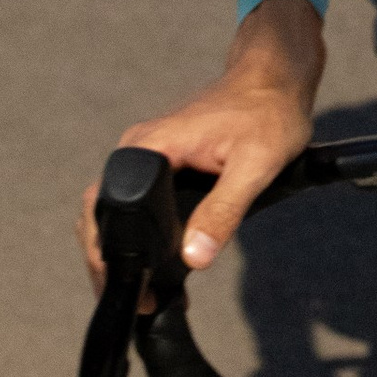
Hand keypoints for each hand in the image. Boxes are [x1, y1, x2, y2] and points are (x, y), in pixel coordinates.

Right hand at [77, 0, 322, 290]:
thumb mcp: (254, 166)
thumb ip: (223, 212)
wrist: (275, 75)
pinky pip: (138, 197)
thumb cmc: (268, 111)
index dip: (107, 254)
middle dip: (109, 260)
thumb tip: (194, 258)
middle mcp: (140, 146)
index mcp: (151, 146)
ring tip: (147, 291)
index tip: (131, 290)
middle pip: (101, 212)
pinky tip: (158, 258)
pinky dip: (140, 230)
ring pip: (117, 206)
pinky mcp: (162, 155)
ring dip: (123, 247)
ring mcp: (149, 149)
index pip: (105, 207)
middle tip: (139, 301)